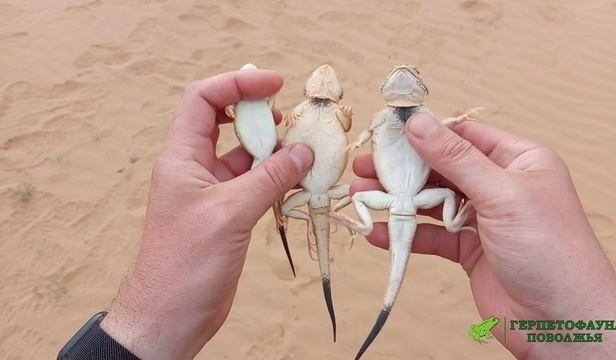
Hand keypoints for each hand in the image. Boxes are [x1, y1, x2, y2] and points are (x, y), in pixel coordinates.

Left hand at [100, 70, 312, 358]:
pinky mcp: (227, 213)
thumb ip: (268, 179)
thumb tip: (303, 152)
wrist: (171, 317)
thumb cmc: (185, 265)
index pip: (203, 100)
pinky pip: (254, 182)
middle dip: (258, 113)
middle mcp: (194, 168)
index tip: (274, 83)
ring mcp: (211, 191)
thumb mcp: (229, 214)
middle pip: (225, 121)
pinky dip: (276, 177)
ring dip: (272, 148)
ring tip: (304, 150)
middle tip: (292, 117)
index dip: (237, 84)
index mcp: (182, 157)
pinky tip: (298, 178)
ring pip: (244, 154)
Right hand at [351, 112, 615, 358]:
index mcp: (519, 161)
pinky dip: (406, 234)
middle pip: (442, 168)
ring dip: (398, 200)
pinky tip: (380, 233)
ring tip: (362, 196)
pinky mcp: (469, 250)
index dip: (426, 133)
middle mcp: (500, 186)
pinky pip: (432, 236)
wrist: (563, 322)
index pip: (464, 136)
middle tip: (365, 166)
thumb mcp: (501, 193)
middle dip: (403, 168)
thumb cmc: (549, 249)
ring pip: (432, 202)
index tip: (388, 132)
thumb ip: (456, 158)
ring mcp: (483, 219)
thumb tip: (418, 123)